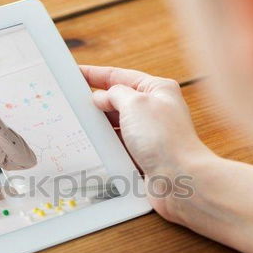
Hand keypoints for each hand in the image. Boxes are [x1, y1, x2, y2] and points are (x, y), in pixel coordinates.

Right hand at [81, 65, 214, 219]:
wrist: (180, 178)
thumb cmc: (165, 139)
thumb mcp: (135, 104)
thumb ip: (114, 95)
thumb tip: (100, 97)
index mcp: (157, 90)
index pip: (120, 76)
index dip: (96, 74)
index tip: (76, 73)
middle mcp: (155, 110)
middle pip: (118, 101)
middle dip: (97, 102)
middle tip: (71, 101)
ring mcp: (149, 135)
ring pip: (117, 125)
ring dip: (101, 126)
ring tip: (79, 125)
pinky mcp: (144, 156)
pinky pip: (119, 147)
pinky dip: (107, 146)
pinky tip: (93, 146)